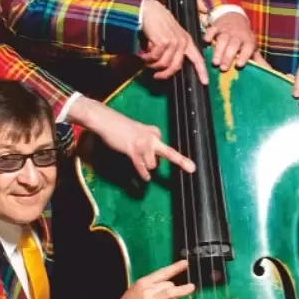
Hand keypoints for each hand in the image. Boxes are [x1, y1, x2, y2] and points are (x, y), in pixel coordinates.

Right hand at [73, 98, 194, 181]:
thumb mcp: (139, 132)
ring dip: (145, 166)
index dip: (164, 158)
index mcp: (154, 132)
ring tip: (134, 156)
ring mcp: (143, 144)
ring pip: (152, 164)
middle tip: (192, 168)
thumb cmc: (121, 128)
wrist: (106, 120)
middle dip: (181, 161)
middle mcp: (152, 137)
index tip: (187, 166)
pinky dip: (143, 172)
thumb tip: (153, 161)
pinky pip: (141, 165)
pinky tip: (146, 178)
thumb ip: (148, 143)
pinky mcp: (132, 149)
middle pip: (169, 153)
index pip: (165, 149)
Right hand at [110, 260, 195, 298]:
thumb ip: (151, 289)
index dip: (175, 267)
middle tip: (178, 293)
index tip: (185, 263)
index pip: (162, 272)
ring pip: (171, 293)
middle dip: (175, 288)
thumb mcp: (136, 292)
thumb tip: (168, 291)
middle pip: (169, 284)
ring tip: (190, 288)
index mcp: (142, 283)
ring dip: (182, 291)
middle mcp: (146, 290)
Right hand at [140, 0, 208, 83]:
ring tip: (146, 59)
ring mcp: (174, 41)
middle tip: (155, 76)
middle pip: (175, 67)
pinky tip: (143, 53)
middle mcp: (182, 41)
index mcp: (186, 40)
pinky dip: (146, 58)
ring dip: (152, 64)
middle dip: (164, 74)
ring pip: (163, 64)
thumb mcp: (170, 34)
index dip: (201, 71)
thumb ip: (173, 48)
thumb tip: (168, 66)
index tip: (205, 82)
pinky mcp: (163, 41)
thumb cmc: (157, 23)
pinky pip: (154, 58)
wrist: (148, 10)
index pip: (197, 58)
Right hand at [208, 10, 258, 70]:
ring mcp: (226, 30)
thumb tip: (270, 72)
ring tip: (214, 62)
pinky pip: (212, 30)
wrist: (234, 17)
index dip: (244, 55)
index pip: (247, 48)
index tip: (240, 65)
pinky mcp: (216, 26)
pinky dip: (209, 35)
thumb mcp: (252, 47)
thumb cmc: (243, 37)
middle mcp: (238, 35)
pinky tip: (206, 42)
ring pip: (222, 39)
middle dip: (228, 56)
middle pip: (233, 45)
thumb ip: (258, 60)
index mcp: (248, 41)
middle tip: (223, 68)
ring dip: (218, 50)